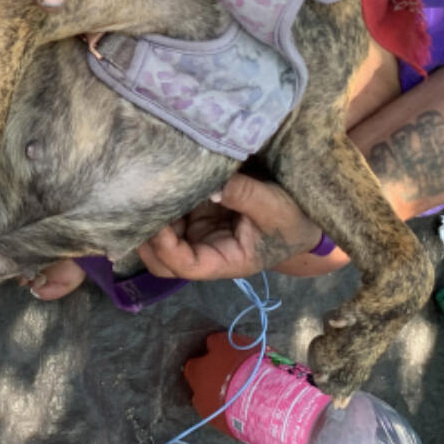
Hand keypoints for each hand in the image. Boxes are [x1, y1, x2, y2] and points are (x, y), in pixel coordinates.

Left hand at [137, 177, 326, 281]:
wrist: (304, 215)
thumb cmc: (293, 219)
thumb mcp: (273, 206)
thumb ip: (242, 194)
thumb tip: (210, 183)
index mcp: (224, 261)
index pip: (185, 265)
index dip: (165, 248)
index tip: (157, 221)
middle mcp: (205, 250)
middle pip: (161, 257)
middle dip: (146, 235)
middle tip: (139, 202)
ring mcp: (198, 230)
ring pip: (161, 232)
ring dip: (151, 214)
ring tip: (145, 185)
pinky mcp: (197, 210)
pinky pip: (171, 208)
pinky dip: (163, 197)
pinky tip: (158, 177)